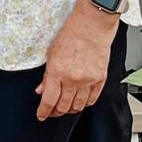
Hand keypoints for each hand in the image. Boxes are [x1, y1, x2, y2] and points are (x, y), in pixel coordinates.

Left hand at [36, 3, 116, 119]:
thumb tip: (41, 90)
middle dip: (55, 112)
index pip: (49, 100)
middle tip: (51, 112)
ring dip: (69, 110)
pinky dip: (84, 104)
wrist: (92, 26)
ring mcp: (88, 81)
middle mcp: (73, 79)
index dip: (43, 111)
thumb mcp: (51, 53)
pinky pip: (92, 100)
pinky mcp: (100, 80)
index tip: (41, 115)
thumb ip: (47, 75)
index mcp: (58, 71)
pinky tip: (79, 103)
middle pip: (63, 106)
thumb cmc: (71, 34)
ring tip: (64, 108)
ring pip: (78, 106)